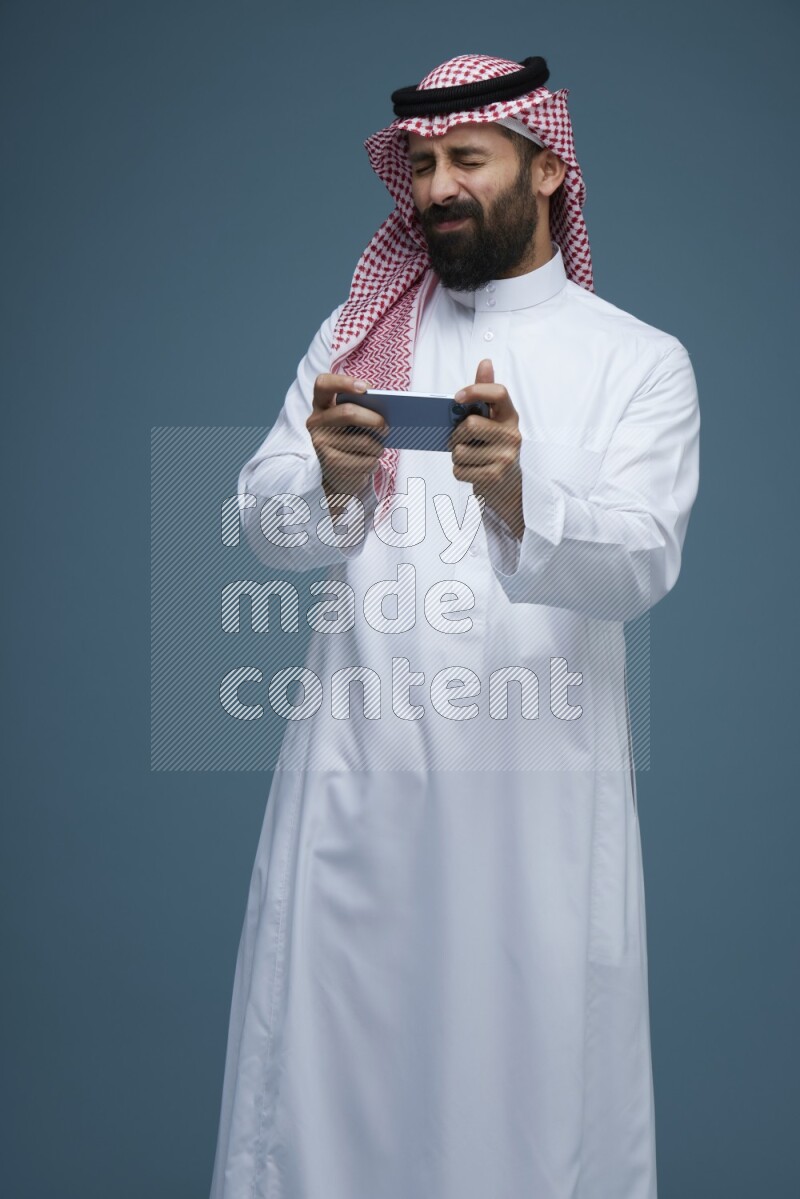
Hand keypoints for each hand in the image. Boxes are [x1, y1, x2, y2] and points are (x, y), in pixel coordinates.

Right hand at [306, 374, 387, 502]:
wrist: (340, 475)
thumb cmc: (352, 440)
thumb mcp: (354, 422)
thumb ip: (363, 409)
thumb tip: (386, 410)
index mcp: (321, 405)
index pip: (323, 384)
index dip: (343, 382)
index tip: (366, 388)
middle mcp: (316, 423)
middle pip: (347, 412)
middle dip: (373, 418)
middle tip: (386, 425)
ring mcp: (321, 444)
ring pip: (363, 440)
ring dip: (378, 445)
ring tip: (377, 447)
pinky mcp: (331, 464)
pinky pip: (366, 460)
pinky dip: (374, 461)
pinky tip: (368, 463)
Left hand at [449, 359, 523, 539]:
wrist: (510, 488)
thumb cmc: (495, 448)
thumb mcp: (494, 421)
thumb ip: (486, 394)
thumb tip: (486, 362)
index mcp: (510, 417)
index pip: (499, 393)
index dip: (476, 389)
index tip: (458, 397)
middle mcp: (512, 435)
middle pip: (470, 425)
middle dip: (456, 434)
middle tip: (459, 440)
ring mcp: (505, 458)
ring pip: (460, 451)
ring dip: (456, 456)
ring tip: (469, 457)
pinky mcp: (495, 477)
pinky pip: (459, 470)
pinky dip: (459, 471)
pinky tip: (472, 471)